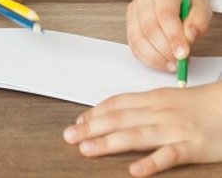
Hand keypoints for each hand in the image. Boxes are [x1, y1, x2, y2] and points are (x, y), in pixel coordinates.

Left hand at [63, 83, 221, 175]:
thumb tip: (119, 112)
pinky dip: (150, 163)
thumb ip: (145, 106)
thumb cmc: (200, 105)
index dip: (95, 112)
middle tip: (69, 136)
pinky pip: (167, 156)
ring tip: (87, 149)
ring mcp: (173, 130)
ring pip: (136, 135)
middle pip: (119, 119)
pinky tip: (134, 171)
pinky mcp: (190, 148)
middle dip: (91, 128)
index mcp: (153, 99)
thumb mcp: (169, 100)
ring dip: (108, 142)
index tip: (78, 121)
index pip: (117, 104)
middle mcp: (159, 112)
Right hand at [127, 0, 211, 71]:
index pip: (164, 13)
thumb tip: (189, 36)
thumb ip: (198, 21)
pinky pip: (134, 46)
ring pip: (138, 38)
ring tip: (173, 63)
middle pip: (149, 27)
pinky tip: (162, 62)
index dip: (173, 35)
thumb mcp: (202, 8)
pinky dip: (149, 59)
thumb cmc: (188, 4)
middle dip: (165, 49)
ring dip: (156, 57)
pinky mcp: (129, 24)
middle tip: (180, 61)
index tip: (183, 53)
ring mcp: (134, 10)